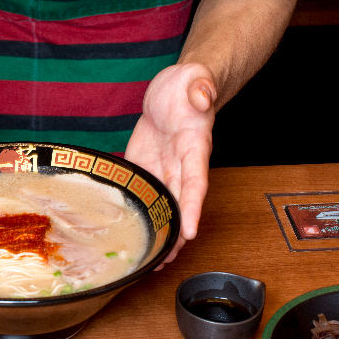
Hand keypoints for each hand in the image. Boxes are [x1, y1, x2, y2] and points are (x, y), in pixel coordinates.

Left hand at [125, 63, 215, 268]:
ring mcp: (165, 167)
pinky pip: (144, 192)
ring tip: (152, 260)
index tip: (192, 232)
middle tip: (165, 259)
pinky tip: (136, 233)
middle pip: (180, 203)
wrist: (174, 88)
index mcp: (195, 146)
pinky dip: (143, 214)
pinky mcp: (147, 166)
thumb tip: (202, 95)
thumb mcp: (196, 78)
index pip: (196, 181)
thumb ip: (201, 87)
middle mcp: (182, 163)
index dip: (194, 207)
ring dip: (161, 230)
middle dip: (175, 232)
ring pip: (164, 204)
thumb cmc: (190, 84)